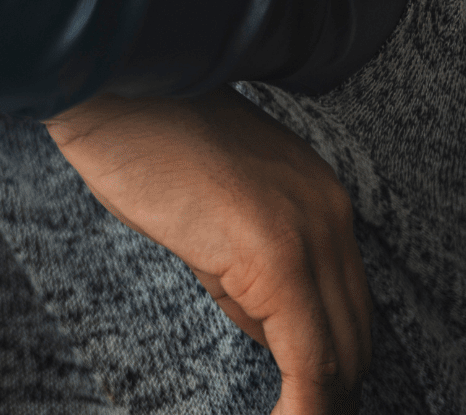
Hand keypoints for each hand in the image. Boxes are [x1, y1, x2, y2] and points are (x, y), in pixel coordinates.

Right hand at [43, 90, 370, 414]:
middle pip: (355, 337)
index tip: (305, 402)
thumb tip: (265, 328)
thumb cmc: (136, 138)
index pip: (346, 307)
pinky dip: (304, 406)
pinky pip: (308, 357)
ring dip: (315, 403)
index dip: (328, 366)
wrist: (110, 83)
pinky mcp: (275, 256)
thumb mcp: (206, 212)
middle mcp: (331, 216)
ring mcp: (309, 235)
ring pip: (338, 354)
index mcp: (319, 200)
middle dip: (328, 393)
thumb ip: (244, 267)